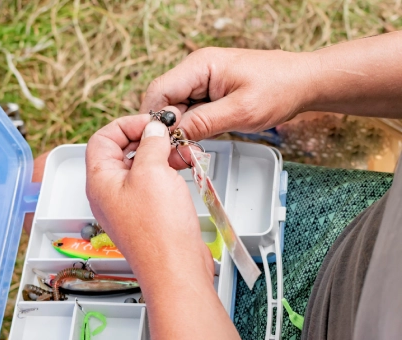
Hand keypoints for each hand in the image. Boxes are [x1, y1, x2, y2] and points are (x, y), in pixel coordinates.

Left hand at [85, 107, 213, 282]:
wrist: (175, 268)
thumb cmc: (158, 229)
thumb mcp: (152, 172)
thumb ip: (150, 144)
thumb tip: (152, 130)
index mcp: (100, 180)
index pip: (102, 139)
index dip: (126, 125)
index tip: (151, 123)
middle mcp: (109, 192)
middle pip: (122, 151)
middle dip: (148, 139)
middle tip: (170, 136)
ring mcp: (128, 204)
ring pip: (141, 167)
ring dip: (162, 154)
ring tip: (185, 152)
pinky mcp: (146, 214)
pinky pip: (153, 183)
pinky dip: (168, 171)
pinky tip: (186, 168)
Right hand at [141, 47, 315, 167]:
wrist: (304, 83)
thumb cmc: (279, 89)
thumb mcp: (240, 111)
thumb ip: (203, 123)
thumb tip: (173, 137)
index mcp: (199, 66)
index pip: (158, 92)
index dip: (154, 120)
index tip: (163, 144)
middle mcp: (195, 70)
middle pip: (163, 102)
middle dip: (167, 128)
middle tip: (178, 154)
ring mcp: (201, 81)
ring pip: (175, 110)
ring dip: (180, 130)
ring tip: (189, 149)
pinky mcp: (208, 92)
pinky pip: (189, 111)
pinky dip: (191, 128)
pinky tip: (198, 140)